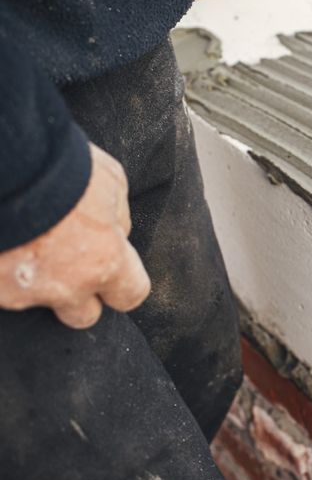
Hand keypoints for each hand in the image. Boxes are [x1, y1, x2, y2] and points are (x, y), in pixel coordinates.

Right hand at [0, 143, 150, 327]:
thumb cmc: (63, 168)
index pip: (130, 296)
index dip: (123, 285)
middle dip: (79, 295)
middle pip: (83, 315)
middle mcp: (66, 287)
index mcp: (106, 263)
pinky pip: (0, 288)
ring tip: (24, 240)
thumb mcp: (112, 184)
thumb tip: (116, 232)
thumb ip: (118, 219)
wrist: (8, 164)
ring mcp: (21, 293)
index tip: (115, 272)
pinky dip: (1, 270)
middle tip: (66, 263)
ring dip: (33, 280)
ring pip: (35, 301)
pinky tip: (2, 243)